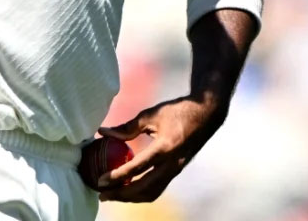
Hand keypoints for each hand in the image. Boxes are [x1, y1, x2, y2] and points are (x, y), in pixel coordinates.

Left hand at [94, 95, 225, 202]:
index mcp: (165, 147)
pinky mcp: (176, 171)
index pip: (138, 167)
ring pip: (152, 192)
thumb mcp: (151, 115)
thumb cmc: (177, 111)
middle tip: (102, 194)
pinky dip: (141, 193)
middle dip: (121, 194)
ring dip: (131, 197)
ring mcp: (176, 170)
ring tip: (112, 195)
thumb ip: (127, 127)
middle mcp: (172, 163)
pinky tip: (129, 189)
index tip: (101, 180)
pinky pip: (158, 188)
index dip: (118, 176)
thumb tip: (103, 132)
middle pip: (144, 187)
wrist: (206, 115)